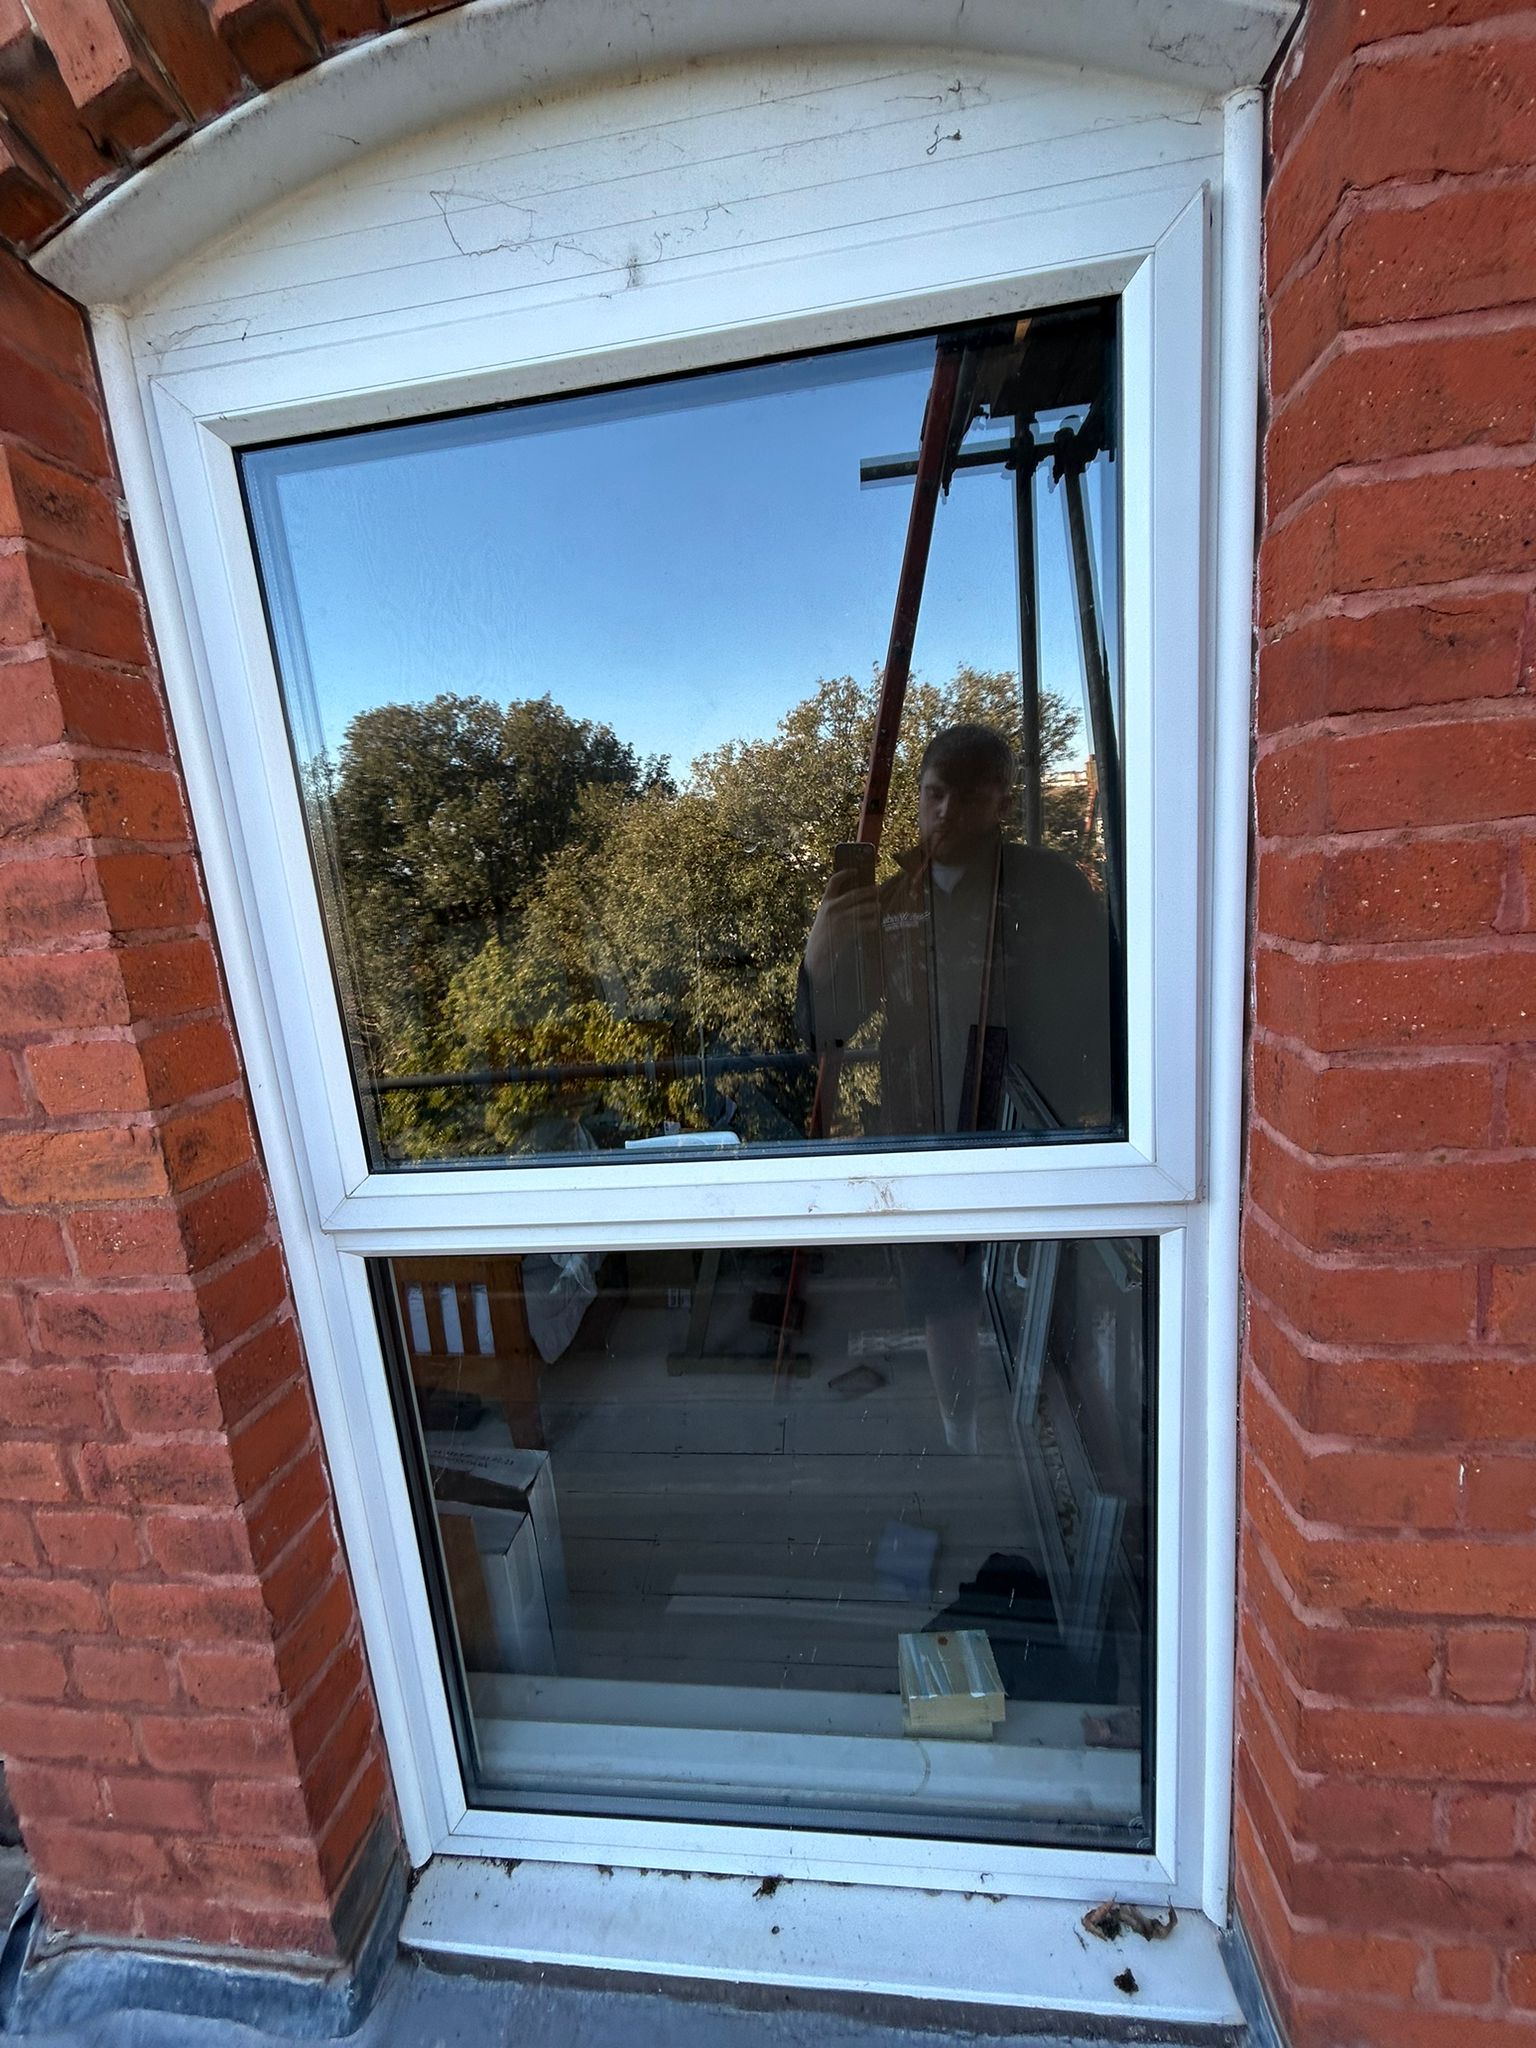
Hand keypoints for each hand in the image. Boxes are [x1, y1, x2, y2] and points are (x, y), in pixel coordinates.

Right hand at [803, 867, 876, 1012]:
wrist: (817, 956)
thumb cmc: (823, 936)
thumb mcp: (824, 918)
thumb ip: (835, 907)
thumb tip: (856, 898)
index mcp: (825, 903)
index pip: (833, 882)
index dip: (845, 873)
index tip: (855, 870)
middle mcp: (831, 909)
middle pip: (853, 894)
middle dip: (867, 891)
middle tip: (877, 889)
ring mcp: (839, 920)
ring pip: (862, 908)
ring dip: (873, 906)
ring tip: (878, 906)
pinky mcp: (846, 932)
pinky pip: (864, 924)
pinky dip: (872, 923)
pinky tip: (875, 923)